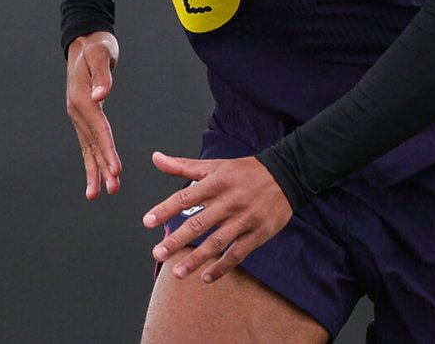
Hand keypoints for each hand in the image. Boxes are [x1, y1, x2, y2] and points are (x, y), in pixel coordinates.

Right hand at [65, 32, 121, 198]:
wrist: (84, 41)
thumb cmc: (95, 46)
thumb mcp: (101, 53)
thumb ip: (102, 74)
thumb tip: (101, 94)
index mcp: (82, 96)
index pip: (98, 127)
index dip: (107, 149)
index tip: (116, 168)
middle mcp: (77, 109)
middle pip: (92, 142)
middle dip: (102, 167)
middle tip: (112, 188)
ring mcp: (78, 114)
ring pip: (87, 147)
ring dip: (94, 170)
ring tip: (98, 194)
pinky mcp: (83, 116)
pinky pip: (87, 142)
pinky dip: (92, 160)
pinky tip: (97, 177)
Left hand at [142, 151, 292, 282]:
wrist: (286, 175)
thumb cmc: (244, 171)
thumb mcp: (214, 165)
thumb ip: (183, 165)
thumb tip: (155, 158)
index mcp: (216, 183)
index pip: (185, 197)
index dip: (165, 210)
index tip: (148, 222)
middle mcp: (229, 201)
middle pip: (199, 223)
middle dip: (176, 240)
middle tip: (158, 253)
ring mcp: (244, 219)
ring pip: (217, 242)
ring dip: (196, 259)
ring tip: (177, 273)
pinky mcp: (258, 233)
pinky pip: (238, 253)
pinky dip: (222, 266)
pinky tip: (207, 277)